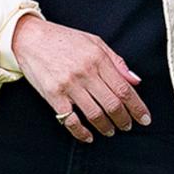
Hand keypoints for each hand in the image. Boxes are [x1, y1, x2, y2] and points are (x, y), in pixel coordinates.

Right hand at [10, 16, 151, 142]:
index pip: (124, 89)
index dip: (137, 107)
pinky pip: (70, 120)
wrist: (29, 37)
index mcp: (97, 58)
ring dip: (106, 127)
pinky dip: (81, 132)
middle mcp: (85, 72)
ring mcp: (68, 85)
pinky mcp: (53, 95)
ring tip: (111, 130)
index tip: (144, 118)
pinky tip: (89, 135)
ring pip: (95, 114)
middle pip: (112, 104)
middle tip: (127, 126)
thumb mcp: (94, 41)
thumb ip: (116, 61)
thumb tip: (135, 81)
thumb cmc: (62, 39)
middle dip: (124, 120)